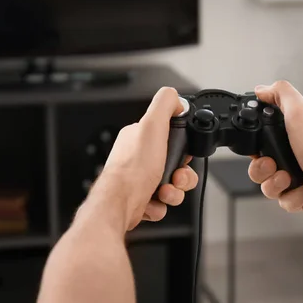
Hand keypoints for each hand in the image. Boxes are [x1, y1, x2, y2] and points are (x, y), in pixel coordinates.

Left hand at [92, 87, 198, 229]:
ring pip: (171, 186)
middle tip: (175, 177)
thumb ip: (165, 104)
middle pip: (175, 166)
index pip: (170, 138)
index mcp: (139, 138)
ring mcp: (138, 180)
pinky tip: (152, 201)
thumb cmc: (132, 170)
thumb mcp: (152, 125)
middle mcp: (138, 158)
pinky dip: (160, 205)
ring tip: (163, 191)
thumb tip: (175, 97)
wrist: (120, 204)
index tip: (182, 154)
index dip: (182, 148)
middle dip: (181, 175)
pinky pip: (162, 203)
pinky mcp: (140, 200)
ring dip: (173, 192)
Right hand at [249, 81, 302, 216]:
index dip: (254, 149)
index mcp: (290, 137)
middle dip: (261, 169)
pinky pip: (284, 201)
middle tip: (272, 164)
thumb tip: (262, 89)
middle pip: (258, 169)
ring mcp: (296, 178)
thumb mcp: (298, 110)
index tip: (258, 150)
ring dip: (275, 184)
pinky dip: (294, 196)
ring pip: (268, 188)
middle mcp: (293, 157)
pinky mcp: (302, 197)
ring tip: (289, 178)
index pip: (258, 145)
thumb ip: (279, 94)